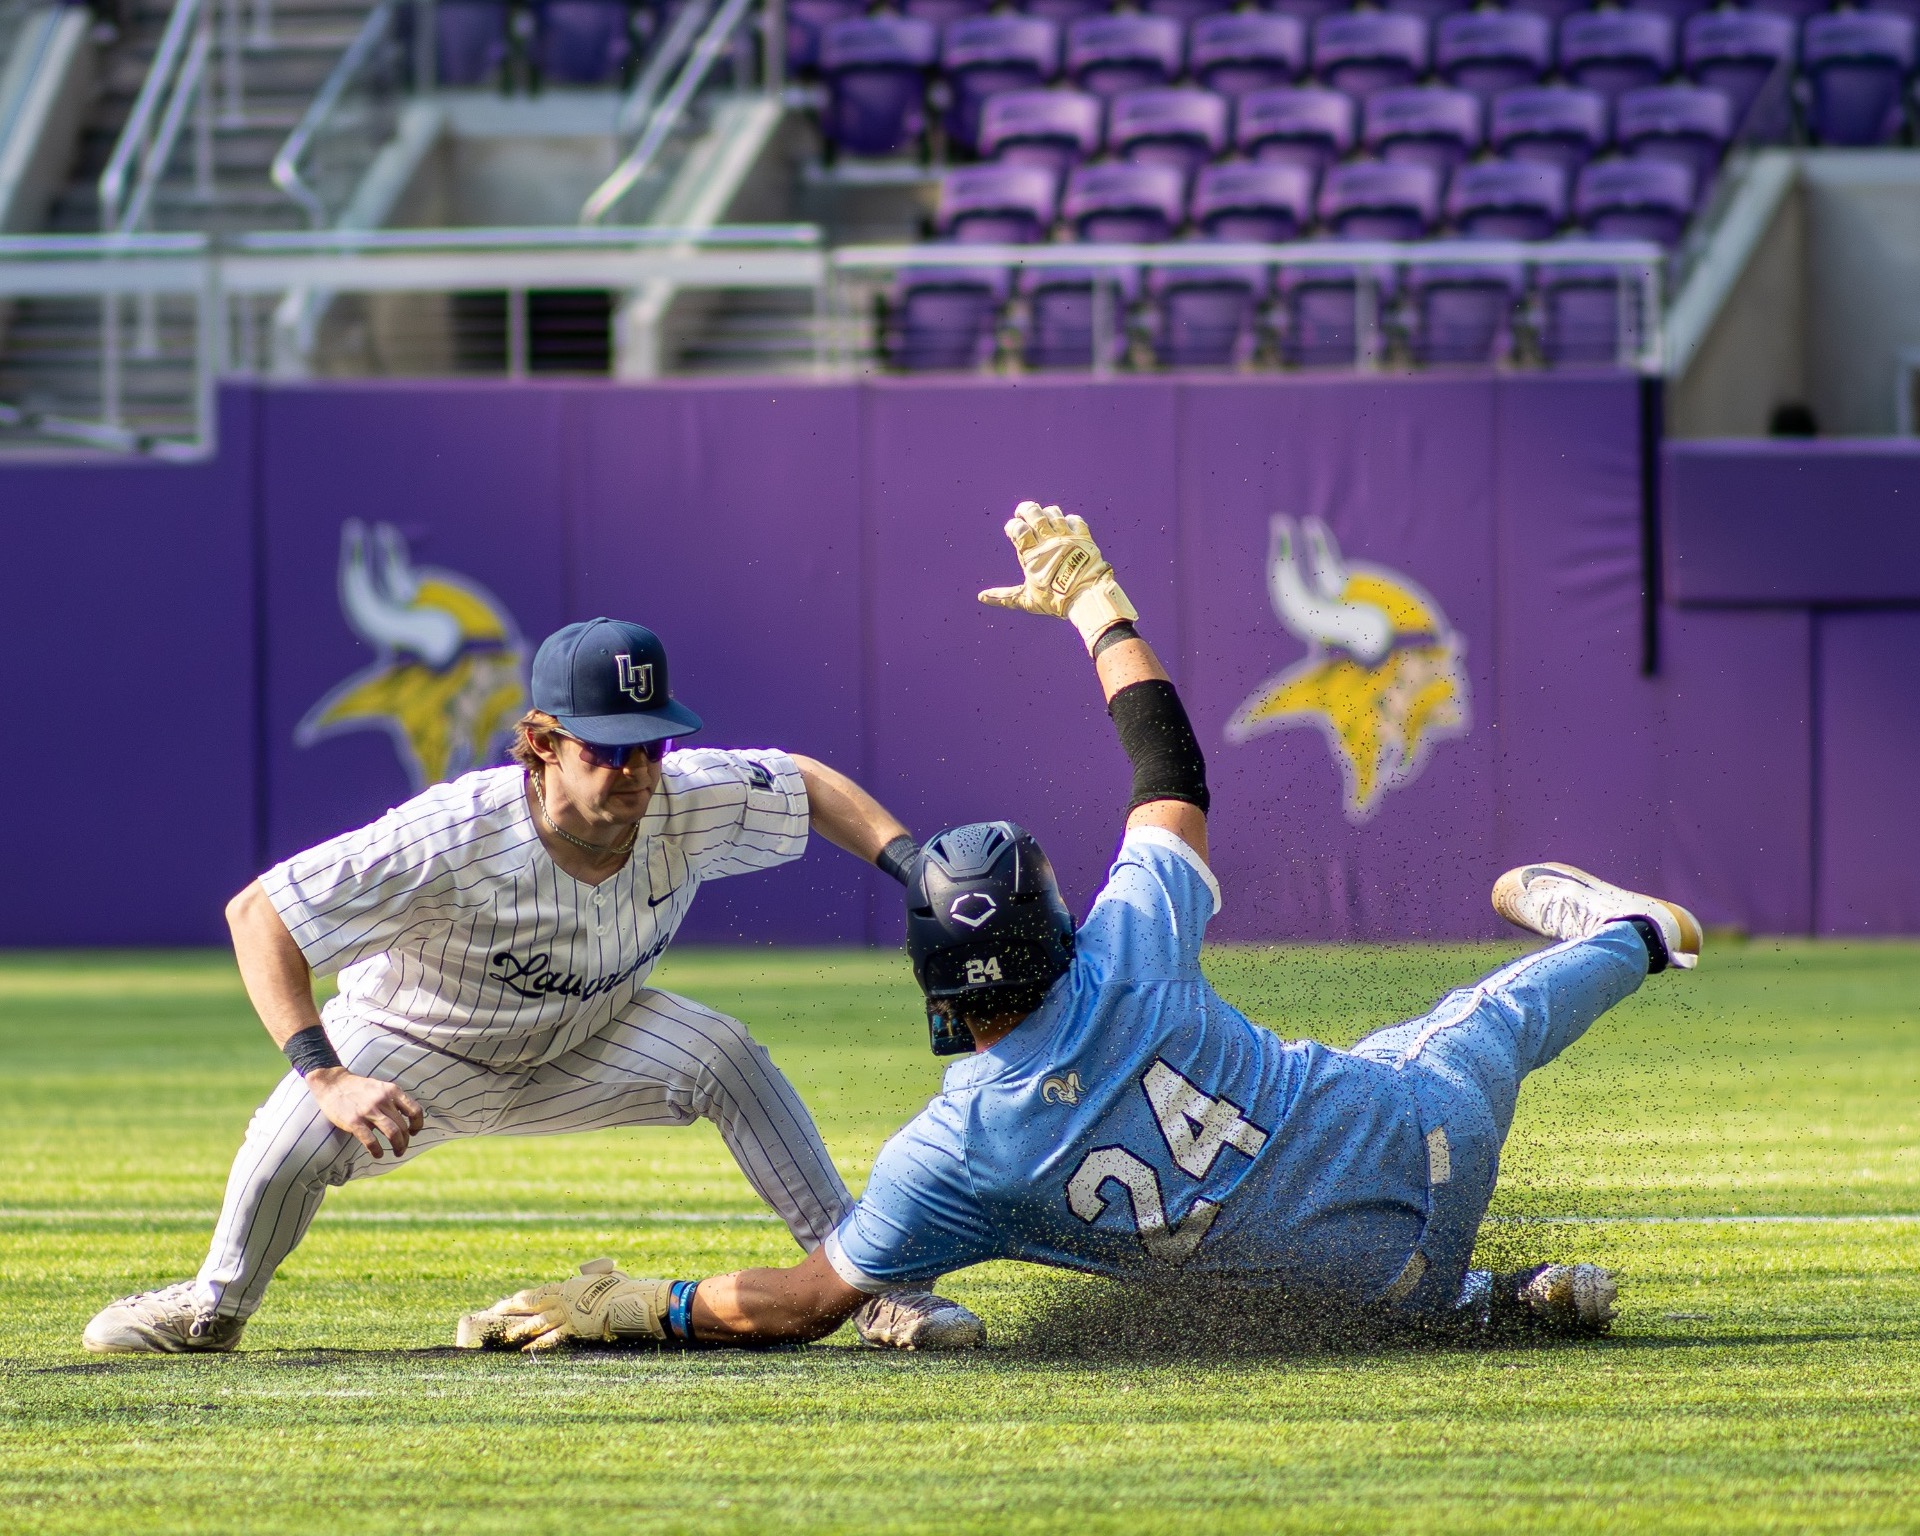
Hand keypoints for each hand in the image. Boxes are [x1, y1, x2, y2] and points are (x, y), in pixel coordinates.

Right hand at [304, 1068, 423, 1158]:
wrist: (333, 1084)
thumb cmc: (358, 1088)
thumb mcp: (381, 1087)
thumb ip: (393, 1099)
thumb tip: (406, 1118)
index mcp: (392, 1091)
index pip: (415, 1110)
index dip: (418, 1124)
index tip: (413, 1132)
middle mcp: (383, 1100)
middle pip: (403, 1126)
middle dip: (405, 1141)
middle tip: (402, 1148)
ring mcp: (369, 1111)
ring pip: (392, 1134)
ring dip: (398, 1147)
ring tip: (397, 1153)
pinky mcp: (354, 1122)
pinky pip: (371, 1141)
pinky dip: (377, 1151)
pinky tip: (378, 1154)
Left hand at [455, 1258, 673, 1351]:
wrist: (630, 1298)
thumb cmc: (621, 1285)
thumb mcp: (605, 1275)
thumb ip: (594, 1274)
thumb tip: (592, 1270)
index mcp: (567, 1286)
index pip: (535, 1294)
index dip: (518, 1301)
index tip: (504, 1305)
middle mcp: (562, 1299)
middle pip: (529, 1305)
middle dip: (508, 1311)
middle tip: (492, 1317)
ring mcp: (567, 1315)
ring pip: (536, 1323)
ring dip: (518, 1331)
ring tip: (503, 1338)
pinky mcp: (574, 1329)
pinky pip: (551, 1338)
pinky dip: (537, 1345)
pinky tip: (524, 1351)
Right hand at [977, 501, 1136, 652]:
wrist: (1086, 597)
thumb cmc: (1055, 600)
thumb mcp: (1027, 599)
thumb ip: (1004, 596)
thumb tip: (981, 597)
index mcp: (1032, 555)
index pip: (1018, 529)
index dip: (1012, 526)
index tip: (1012, 531)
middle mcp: (1048, 541)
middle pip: (1034, 513)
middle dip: (1025, 509)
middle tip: (1022, 513)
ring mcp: (1067, 537)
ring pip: (1053, 512)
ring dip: (1046, 513)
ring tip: (1043, 519)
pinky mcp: (1083, 537)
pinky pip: (1075, 520)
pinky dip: (1069, 520)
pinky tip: (1066, 526)